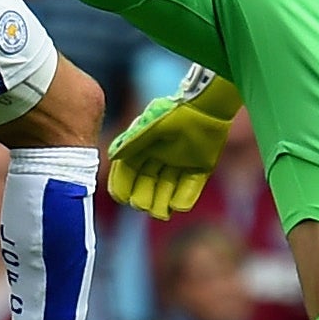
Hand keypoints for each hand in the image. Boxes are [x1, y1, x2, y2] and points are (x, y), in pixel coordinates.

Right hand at [107, 84, 236, 220]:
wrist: (208, 105)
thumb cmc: (175, 113)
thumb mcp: (150, 127)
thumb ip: (132, 142)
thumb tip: (111, 156)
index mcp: (143, 146)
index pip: (127, 171)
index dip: (122, 184)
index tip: (121, 198)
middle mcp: (160, 156)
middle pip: (146, 183)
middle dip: (143, 197)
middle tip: (142, 206)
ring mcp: (180, 163)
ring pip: (167, 188)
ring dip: (162, 202)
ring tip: (162, 214)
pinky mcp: (200, 167)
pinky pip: (191, 186)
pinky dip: (185, 197)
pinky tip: (179, 206)